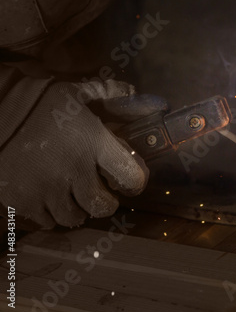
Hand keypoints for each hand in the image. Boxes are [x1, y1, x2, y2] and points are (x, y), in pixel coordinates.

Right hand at [0, 80, 166, 228]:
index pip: (130, 176)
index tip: (129, 181)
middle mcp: (74, 171)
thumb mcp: (77, 91)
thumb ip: (108, 94)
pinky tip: (48, 198)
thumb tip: (137, 92)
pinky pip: (46, 220)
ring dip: (78, 209)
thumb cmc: (39, 100)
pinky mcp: (22, 201)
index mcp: (94, 143)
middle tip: (100, 193)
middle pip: (103, 206)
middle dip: (106, 202)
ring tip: (73, 196)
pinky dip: (50, 214)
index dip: (134, 182)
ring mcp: (47, 189)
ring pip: (74, 217)